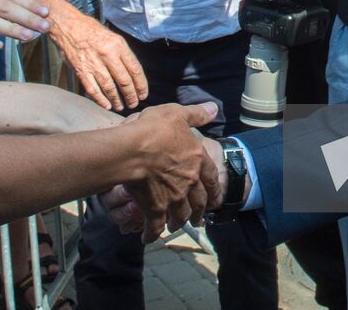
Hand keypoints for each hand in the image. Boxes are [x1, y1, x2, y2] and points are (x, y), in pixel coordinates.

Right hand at [45, 7, 147, 109]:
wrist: (68, 25)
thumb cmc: (90, 29)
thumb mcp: (112, 36)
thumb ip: (121, 53)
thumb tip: (131, 71)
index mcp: (118, 45)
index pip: (135, 69)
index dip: (141, 84)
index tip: (143, 93)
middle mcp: (108, 55)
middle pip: (124, 81)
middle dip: (131, 95)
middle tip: (134, 103)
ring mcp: (94, 64)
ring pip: (110, 88)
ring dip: (117, 100)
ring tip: (120, 106)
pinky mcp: (81, 70)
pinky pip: (93, 89)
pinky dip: (100, 100)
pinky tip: (106, 105)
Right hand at [121, 102, 217, 242]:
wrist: (132, 150)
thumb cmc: (153, 130)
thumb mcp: (177, 114)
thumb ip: (196, 114)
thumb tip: (214, 109)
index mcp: (196, 159)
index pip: (211, 177)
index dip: (214, 188)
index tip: (216, 199)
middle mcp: (189, 182)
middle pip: (199, 201)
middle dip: (199, 211)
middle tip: (198, 218)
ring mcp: (173, 198)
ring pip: (181, 215)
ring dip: (180, 222)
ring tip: (177, 226)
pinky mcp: (155, 209)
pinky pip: (155, 227)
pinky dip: (152, 234)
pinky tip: (148, 238)